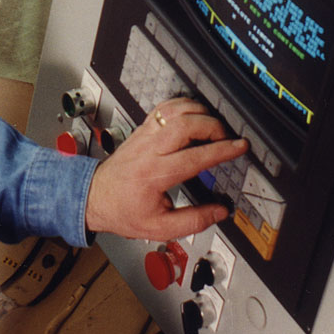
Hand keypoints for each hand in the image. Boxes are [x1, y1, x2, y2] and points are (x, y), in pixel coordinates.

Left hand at [84, 98, 246, 240]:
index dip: (222, 150)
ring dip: (198, 112)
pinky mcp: (141, 130)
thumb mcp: (159, 228)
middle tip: (227, 137)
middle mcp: (149, 149)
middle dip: (213, 126)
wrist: (95, 197)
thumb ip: (193, 221)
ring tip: (213, 124)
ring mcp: (144, 135)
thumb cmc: (122, 210)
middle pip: (185, 124)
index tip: (239, 147)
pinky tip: (193, 113)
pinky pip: (163, 108)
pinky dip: (182, 106)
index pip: (195, 156)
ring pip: (174, 110)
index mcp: (155, 174)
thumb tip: (220, 212)